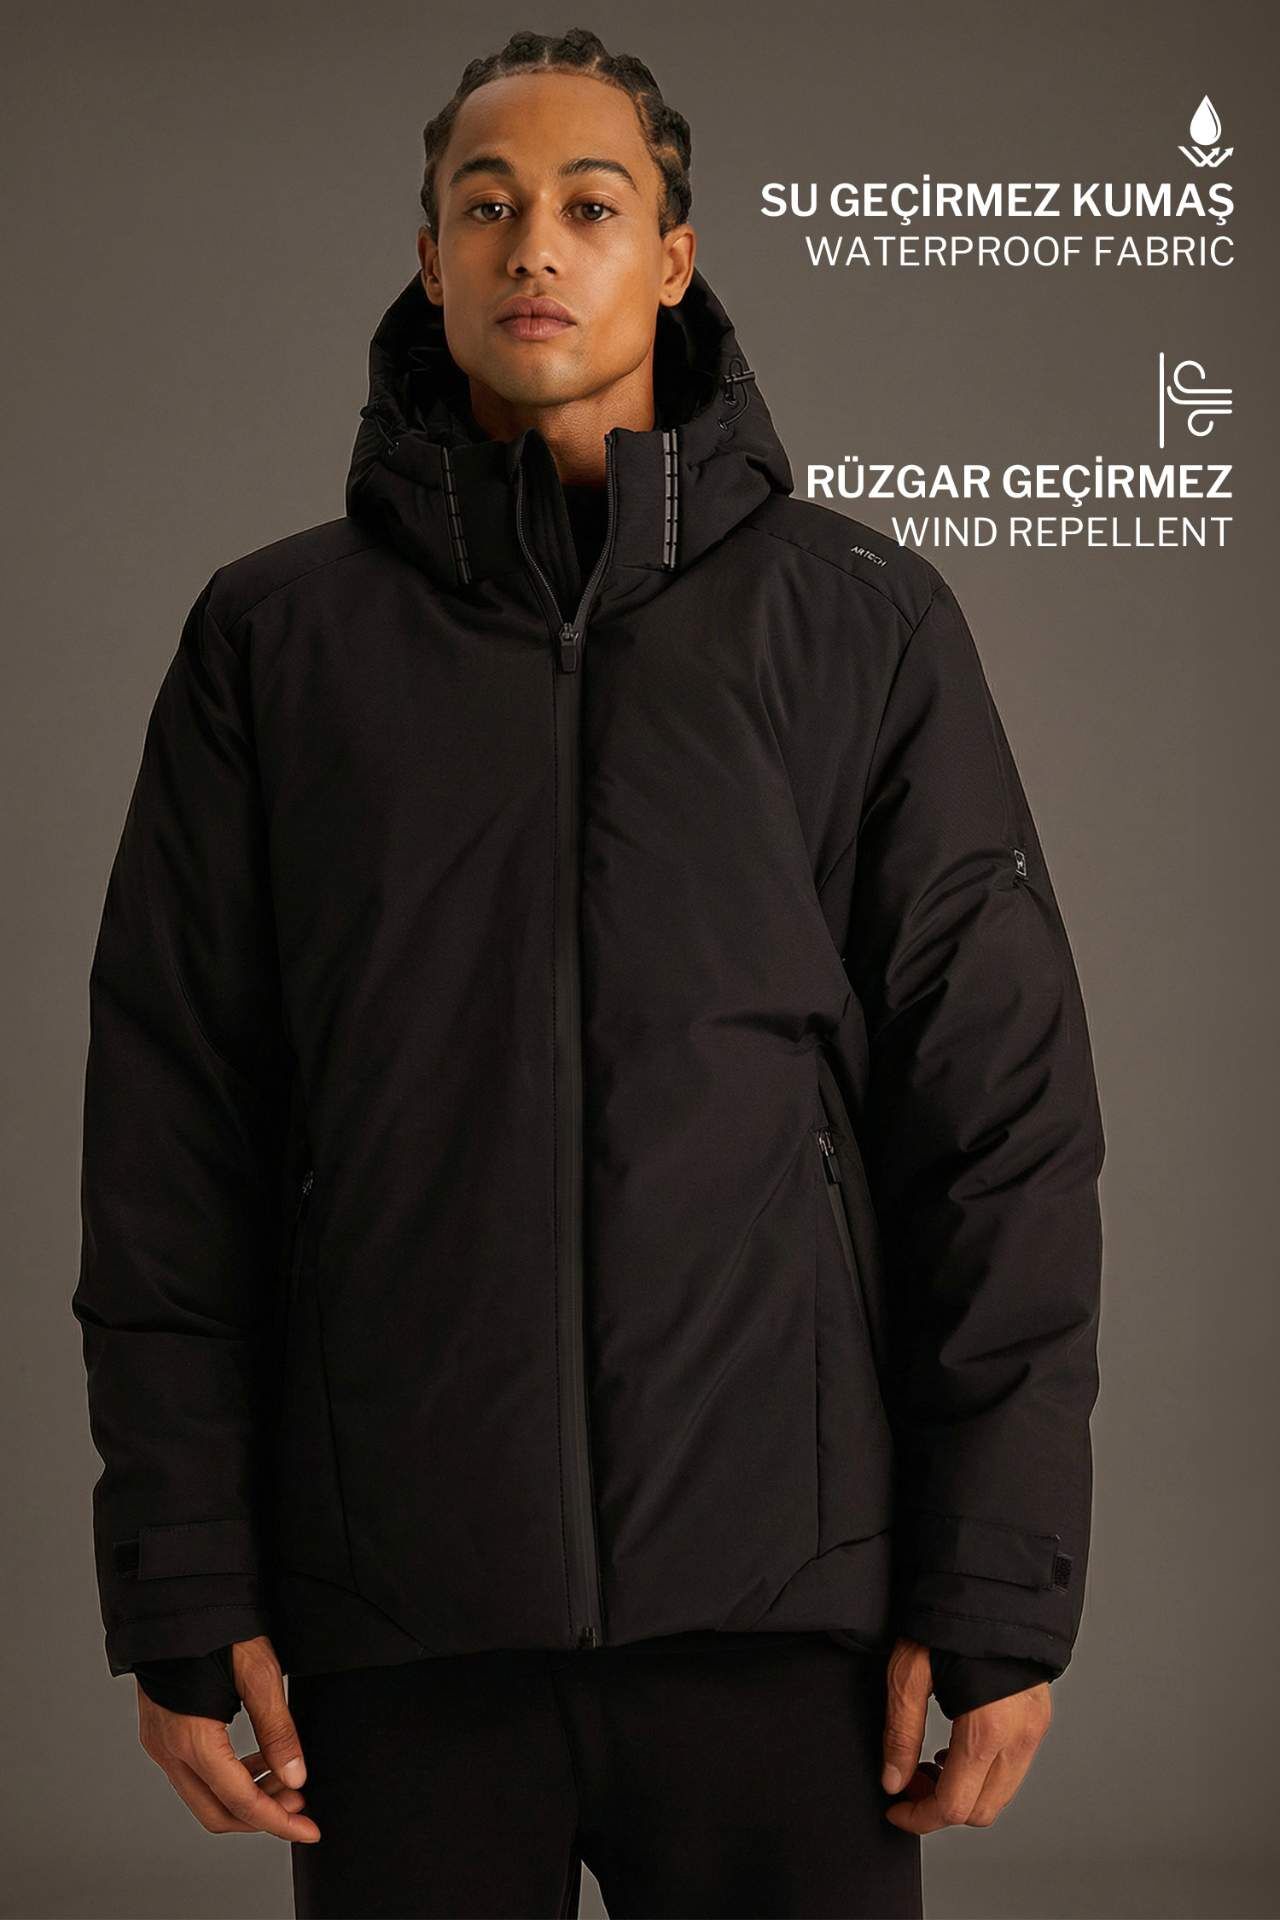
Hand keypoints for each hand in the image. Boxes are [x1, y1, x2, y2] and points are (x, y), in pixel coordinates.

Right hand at [137, 1634, 320, 1841]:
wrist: (174, 1598)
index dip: (278, 1822)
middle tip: (300, 1803)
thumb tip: (297, 1778)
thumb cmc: (216, 1625)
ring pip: (204, 1796)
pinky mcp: (160, 1733)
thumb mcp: (259, 1672)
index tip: (309, 1829)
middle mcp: (169, 1749)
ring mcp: (160, 1743)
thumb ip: (277, 1729)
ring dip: (246, 1796)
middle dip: (263, 1814)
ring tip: (285, 1779)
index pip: (239, 1801)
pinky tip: (256, 1760)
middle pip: (217, 1812)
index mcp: (192, 1738)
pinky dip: (228, 1778)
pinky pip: (194, 1775)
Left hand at [880, 1635, 1051, 1832]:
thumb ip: (900, 1733)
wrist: (991, 1583)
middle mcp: (1019, 1736)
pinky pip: (1012, 1769)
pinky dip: (983, 1774)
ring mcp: (1034, 1729)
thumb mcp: (909, 1672)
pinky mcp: (1039, 1719)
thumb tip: (893, 1783)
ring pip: (1000, 1795)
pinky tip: (957, 1747)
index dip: (919, 1818)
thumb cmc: (947, 1619)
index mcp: (986, 1729)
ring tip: (930, 1762)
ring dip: (964, 1793)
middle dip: (941, 1809)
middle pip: (982, 1811)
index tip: (895, 1810)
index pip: (954, 1805)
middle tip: (910, 1783)